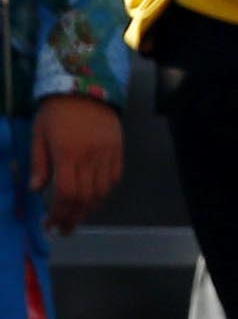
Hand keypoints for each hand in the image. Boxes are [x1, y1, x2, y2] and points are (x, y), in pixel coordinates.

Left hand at [28, 91, 120, 232]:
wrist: (86, 88)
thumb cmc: (56, 111)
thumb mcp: (39, 135)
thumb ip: (39, 163)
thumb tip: (37, 190)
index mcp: (67, 154)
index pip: (67, 193)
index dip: (59, 213)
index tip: (51, 225)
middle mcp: (91, 158)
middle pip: (86, 198)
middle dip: (74, 217)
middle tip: (64, 229)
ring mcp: (108, 156)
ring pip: (102, 193)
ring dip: (89, 209)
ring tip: (77, 218)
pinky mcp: (118, 152)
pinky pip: (113, 180)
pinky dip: (103, 194)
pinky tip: (93, 200)